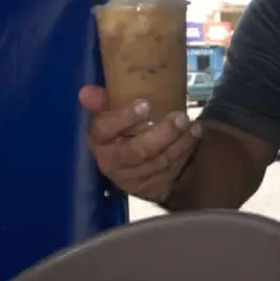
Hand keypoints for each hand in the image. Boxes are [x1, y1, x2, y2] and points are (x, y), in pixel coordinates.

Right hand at [79, 85, 201, 202]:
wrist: (134, 163)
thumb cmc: (122, 129)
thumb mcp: (111, 112)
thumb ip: (102, 101)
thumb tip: (85, 91)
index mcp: (98, 140)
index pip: (104, 130)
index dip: (123, 118)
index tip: (145, 104)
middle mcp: (111, 162)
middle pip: (136, 151)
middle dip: (162, 135)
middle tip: (180, 117)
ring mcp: (132, 179)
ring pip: (159, 163)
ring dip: (179, 143)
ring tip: (192, 125)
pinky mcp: (150, 189)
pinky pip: (171, 172)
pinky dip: (185, 152)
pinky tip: (194, 136)